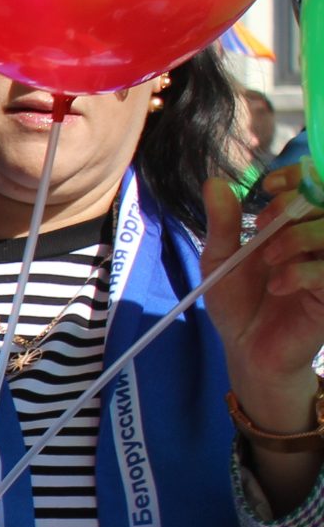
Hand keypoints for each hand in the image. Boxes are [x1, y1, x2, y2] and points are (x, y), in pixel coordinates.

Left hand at [202, 172, 323, 513]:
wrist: (247, 350)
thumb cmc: (237, 303)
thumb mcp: (220, 260)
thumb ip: (222, 224)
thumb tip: (214, 183)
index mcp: (295, 226)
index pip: (313, 184)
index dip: (298, 176)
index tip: (269, 185)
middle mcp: (318, 242)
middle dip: (295, 204)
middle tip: (264, 222)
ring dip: (300, 237)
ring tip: (269, 258)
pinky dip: (302, 273)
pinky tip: (279, 285)